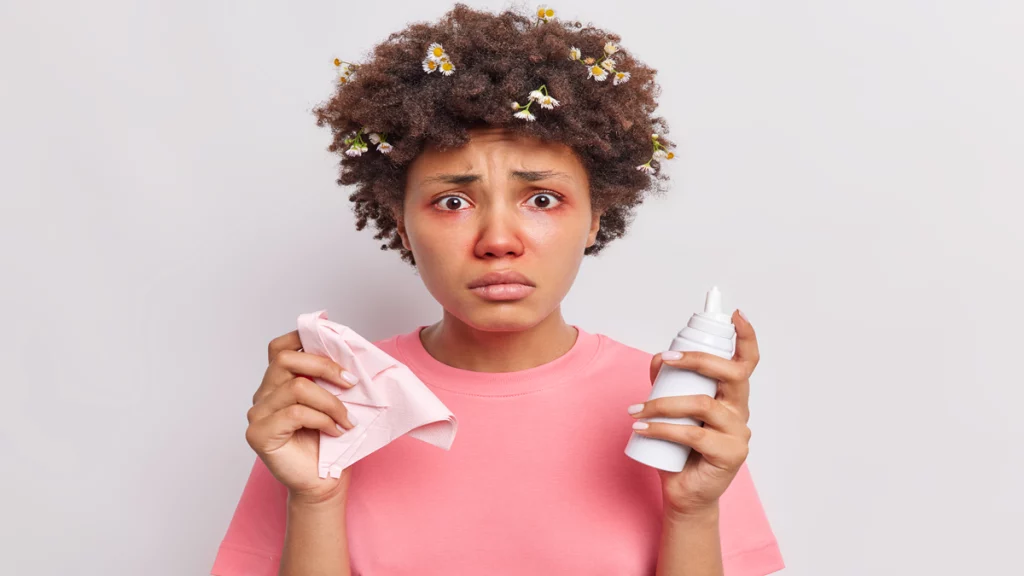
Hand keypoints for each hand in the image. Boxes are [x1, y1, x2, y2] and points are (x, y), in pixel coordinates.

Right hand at [245, 330, 359, 503]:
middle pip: (286, 360)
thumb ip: (333, 378)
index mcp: (278, 382)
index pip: (280, 348)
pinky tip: (335, 431)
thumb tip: (352, 352)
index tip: (336, 346)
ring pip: (297, 388)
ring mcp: (258, 413)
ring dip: (331, 402)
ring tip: (348, 419)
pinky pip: (295, 413)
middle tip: (352, 382)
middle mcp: (263, 394)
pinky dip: (322, 419)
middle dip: (325, 366)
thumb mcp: (335, 401)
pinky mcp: (259, 434)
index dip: (303, 338)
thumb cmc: (330, 443)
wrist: (324, 482)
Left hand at [629, 309, 759, 518]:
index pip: (746, 363)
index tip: (736, 314)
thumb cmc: (678, 451)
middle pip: (733, 375)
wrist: (684, 494)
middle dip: (699, 359)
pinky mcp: (729, 455)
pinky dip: (662, 429)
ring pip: (704, 405)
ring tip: (637, 410)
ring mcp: (738, 434)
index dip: (746, 337)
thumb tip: (657, 356)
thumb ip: (666, 383)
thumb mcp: (670, 411)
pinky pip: (693, 435)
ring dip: (664, 404)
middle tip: (665, 360)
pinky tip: (642, 428)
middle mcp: (740, 412)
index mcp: (731, 397)